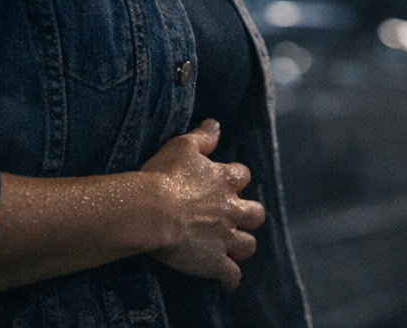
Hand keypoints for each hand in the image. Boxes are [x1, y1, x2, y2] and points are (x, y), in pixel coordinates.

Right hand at [142, 120, 264, 288]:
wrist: (150, 211)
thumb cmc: (163, 175)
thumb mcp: (182, 146)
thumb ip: (203, 136)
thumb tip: (216, 125)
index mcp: (225, 180)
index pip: (242, 176)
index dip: (234, 180)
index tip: (225, 183)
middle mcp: (231, 209)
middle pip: (256, 214)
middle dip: (249, 216)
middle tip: (235, 218)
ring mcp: (224, 237)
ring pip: (248, 246)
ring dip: (242, 246)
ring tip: (232, 248)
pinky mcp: (214, 262)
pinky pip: (231, 276)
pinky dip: (230, 280)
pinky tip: (226, 282)